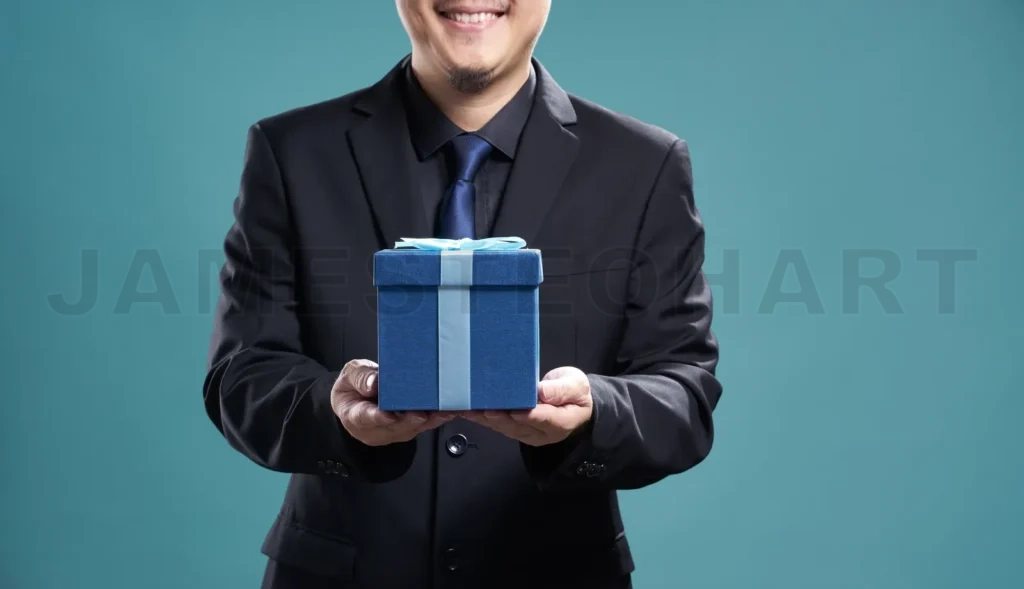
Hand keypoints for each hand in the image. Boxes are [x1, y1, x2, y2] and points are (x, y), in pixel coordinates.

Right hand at [331, 359, 453, 445]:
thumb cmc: (352, 388)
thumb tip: (374, 383)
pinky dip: (435, 419)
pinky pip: (422, 427)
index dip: (378, 417)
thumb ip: (360, 378)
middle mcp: (374, 429)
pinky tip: (448, 411)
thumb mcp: (349, 375)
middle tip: (424, 413)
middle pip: (393, 428)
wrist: (355, 400)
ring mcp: (391, 432)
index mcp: (354, 415)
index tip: (389, 415)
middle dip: (410, 421)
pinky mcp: (406, 430)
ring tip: (444, 411)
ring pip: (411, 430)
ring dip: (429, 421)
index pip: (365, 417)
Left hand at [463, 366, 592, 445]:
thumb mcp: (576, 385)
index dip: (529, 415)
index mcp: (562, 422)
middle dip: (501, 418)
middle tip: (485, 409)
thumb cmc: (576, 392)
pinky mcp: (516, 430)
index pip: (545, 419)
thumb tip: (542, 392)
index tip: (515, 410)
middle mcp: (542, 433)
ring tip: (469, 410)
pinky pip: (499, 425)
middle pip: (520, 427)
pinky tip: (468, 411)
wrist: (573, 403)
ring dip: (486, 419)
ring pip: (506, 428)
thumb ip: (561, 390)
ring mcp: (528, 434)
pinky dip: (483, 418)